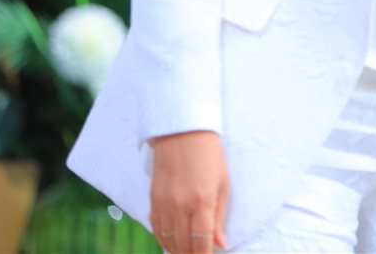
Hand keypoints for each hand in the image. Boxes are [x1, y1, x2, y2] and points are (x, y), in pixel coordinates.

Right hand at [149, 130, 229, 252]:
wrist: (183, 134)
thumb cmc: (210, 157)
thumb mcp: (222, 184)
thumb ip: (219, 216)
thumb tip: (220, 243)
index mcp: (202, 200)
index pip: (202, 240)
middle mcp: (181, 205)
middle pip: (183, 243)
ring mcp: (164, 203)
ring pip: (168, 239)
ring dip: (177, 250)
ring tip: (186, 253)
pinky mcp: (153, 199)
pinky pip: (156, 228)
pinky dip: (163, 239)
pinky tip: (171, 244)